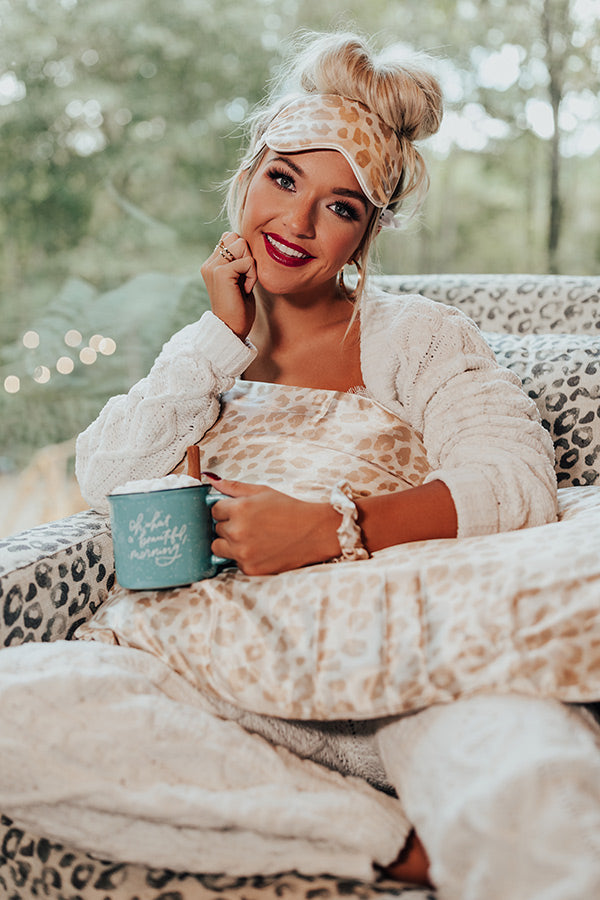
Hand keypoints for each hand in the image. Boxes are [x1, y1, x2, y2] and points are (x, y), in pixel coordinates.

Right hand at [200, 231, 256, 339]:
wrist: (232, 330)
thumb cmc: (239, 308)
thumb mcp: (239, 279)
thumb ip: (239, 261)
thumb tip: (247, 243)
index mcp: (212, 264)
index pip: (230, 238)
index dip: (243, 253)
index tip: (243, 275)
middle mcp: (209, 263)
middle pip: (235, 237)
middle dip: (247, 255)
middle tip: (245, 278)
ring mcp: (213, 267)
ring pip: (241, 244)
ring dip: (251, 264)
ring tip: (245, 283)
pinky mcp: (221, 273)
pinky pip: (247, 261)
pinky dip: (252, 275)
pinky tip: (246, 290)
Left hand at [208, 476, 340, 575]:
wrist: (313, 533)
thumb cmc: (289, 509)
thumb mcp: (263, 492)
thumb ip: (234, 487)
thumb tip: (211, 480)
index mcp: (240, 509)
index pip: (214, 510)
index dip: (226, 510)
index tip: (239, 512)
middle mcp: (238, 531)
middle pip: (216, 529)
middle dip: (229, 525)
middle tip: (250, 524)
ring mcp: (243, 552)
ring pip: (219, 548)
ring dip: (229, 543)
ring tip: (251, 538)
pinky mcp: (250, 568)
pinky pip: (235, 562)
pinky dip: (244, 557)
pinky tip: (260, 549)